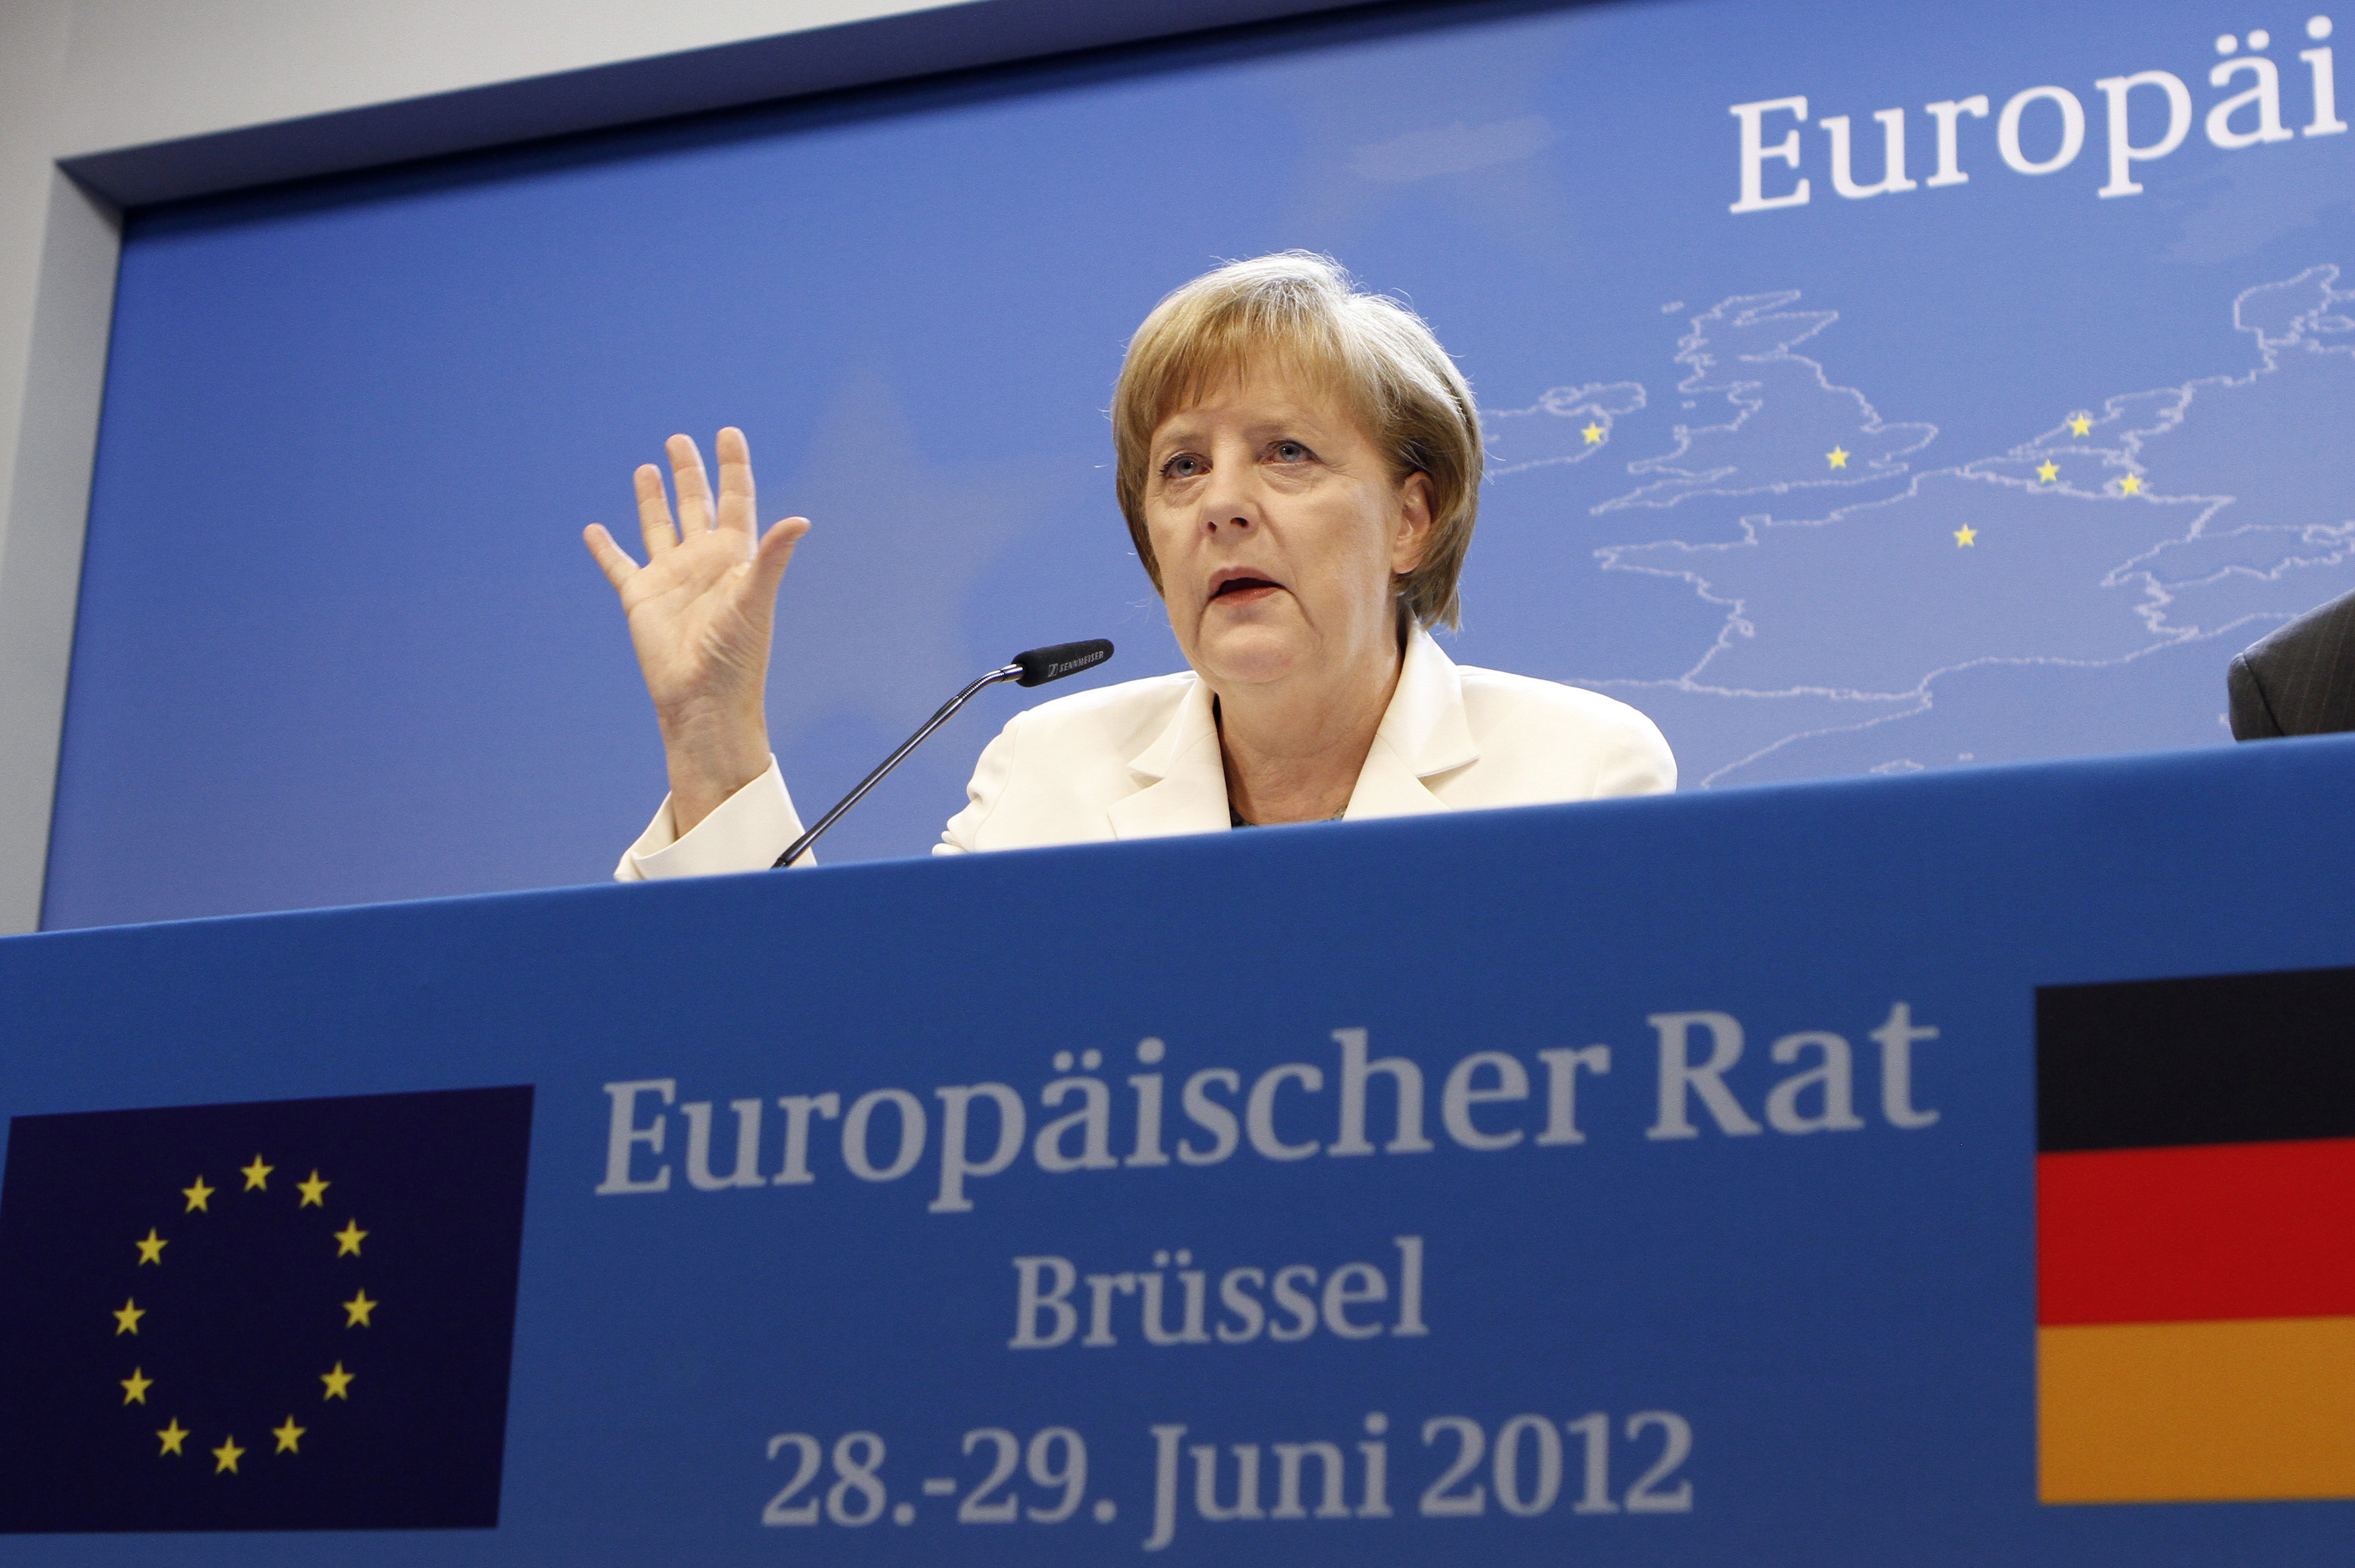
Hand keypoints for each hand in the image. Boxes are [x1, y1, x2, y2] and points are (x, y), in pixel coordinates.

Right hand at [584, 427, 809, 834]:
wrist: (703, 699)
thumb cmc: (737, 656)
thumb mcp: (756, 600)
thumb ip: (773, 557)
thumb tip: (801, 520)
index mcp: (734, 557)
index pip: (735, 500)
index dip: (733, 467)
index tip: (729, 433)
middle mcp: (702, 562)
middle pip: (696, 505)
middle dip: (690, 473)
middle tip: (680, 439)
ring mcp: (670, 578)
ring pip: (658, 527)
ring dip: (652, 499)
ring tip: (647, 468)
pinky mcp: (641, 598)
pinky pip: (619, 565)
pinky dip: (605, 548)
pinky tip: (594, 529)